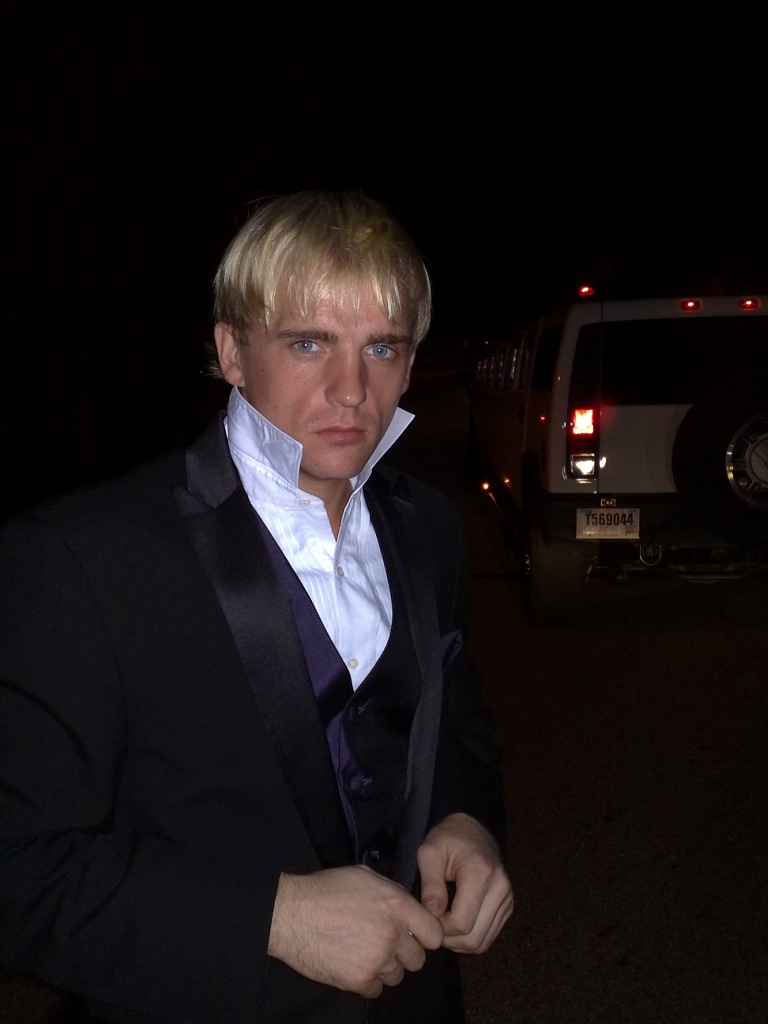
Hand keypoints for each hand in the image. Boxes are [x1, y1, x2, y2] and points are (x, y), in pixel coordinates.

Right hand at [268, 865, 444, 997]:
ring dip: (385, 968)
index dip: (426, 936)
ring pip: (397, 976)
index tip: (415, 936)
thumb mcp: (365, 876)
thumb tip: (406, 906)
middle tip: (384, 944)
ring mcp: (376, 959)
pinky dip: (367, 981)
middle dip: (404, 953)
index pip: (435, 934)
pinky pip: (376, 989)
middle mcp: (392, 934)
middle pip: (417, 960)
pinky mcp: (358, 980)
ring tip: (363, 952)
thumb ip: (392, 892)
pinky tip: (352, 964)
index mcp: (397, 905)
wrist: (292, 912)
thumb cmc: (326, 889)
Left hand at [417, 813, 512, 953]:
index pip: (461, 922)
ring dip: (458, 943)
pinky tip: (455, 925)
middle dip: (448, 939)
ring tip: (442, 925)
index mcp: (481, 873)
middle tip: (431, 925)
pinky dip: (469, 938)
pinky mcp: (507, 906)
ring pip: (482, 942)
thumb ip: (430, 885)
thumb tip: (432, 917)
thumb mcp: (429, 853)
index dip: (440, 928)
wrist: (472, 830)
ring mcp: (507, 899)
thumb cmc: (447, 839)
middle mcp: (500, 888)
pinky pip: (488, 937)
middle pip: (474, 938)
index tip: (426, 917)